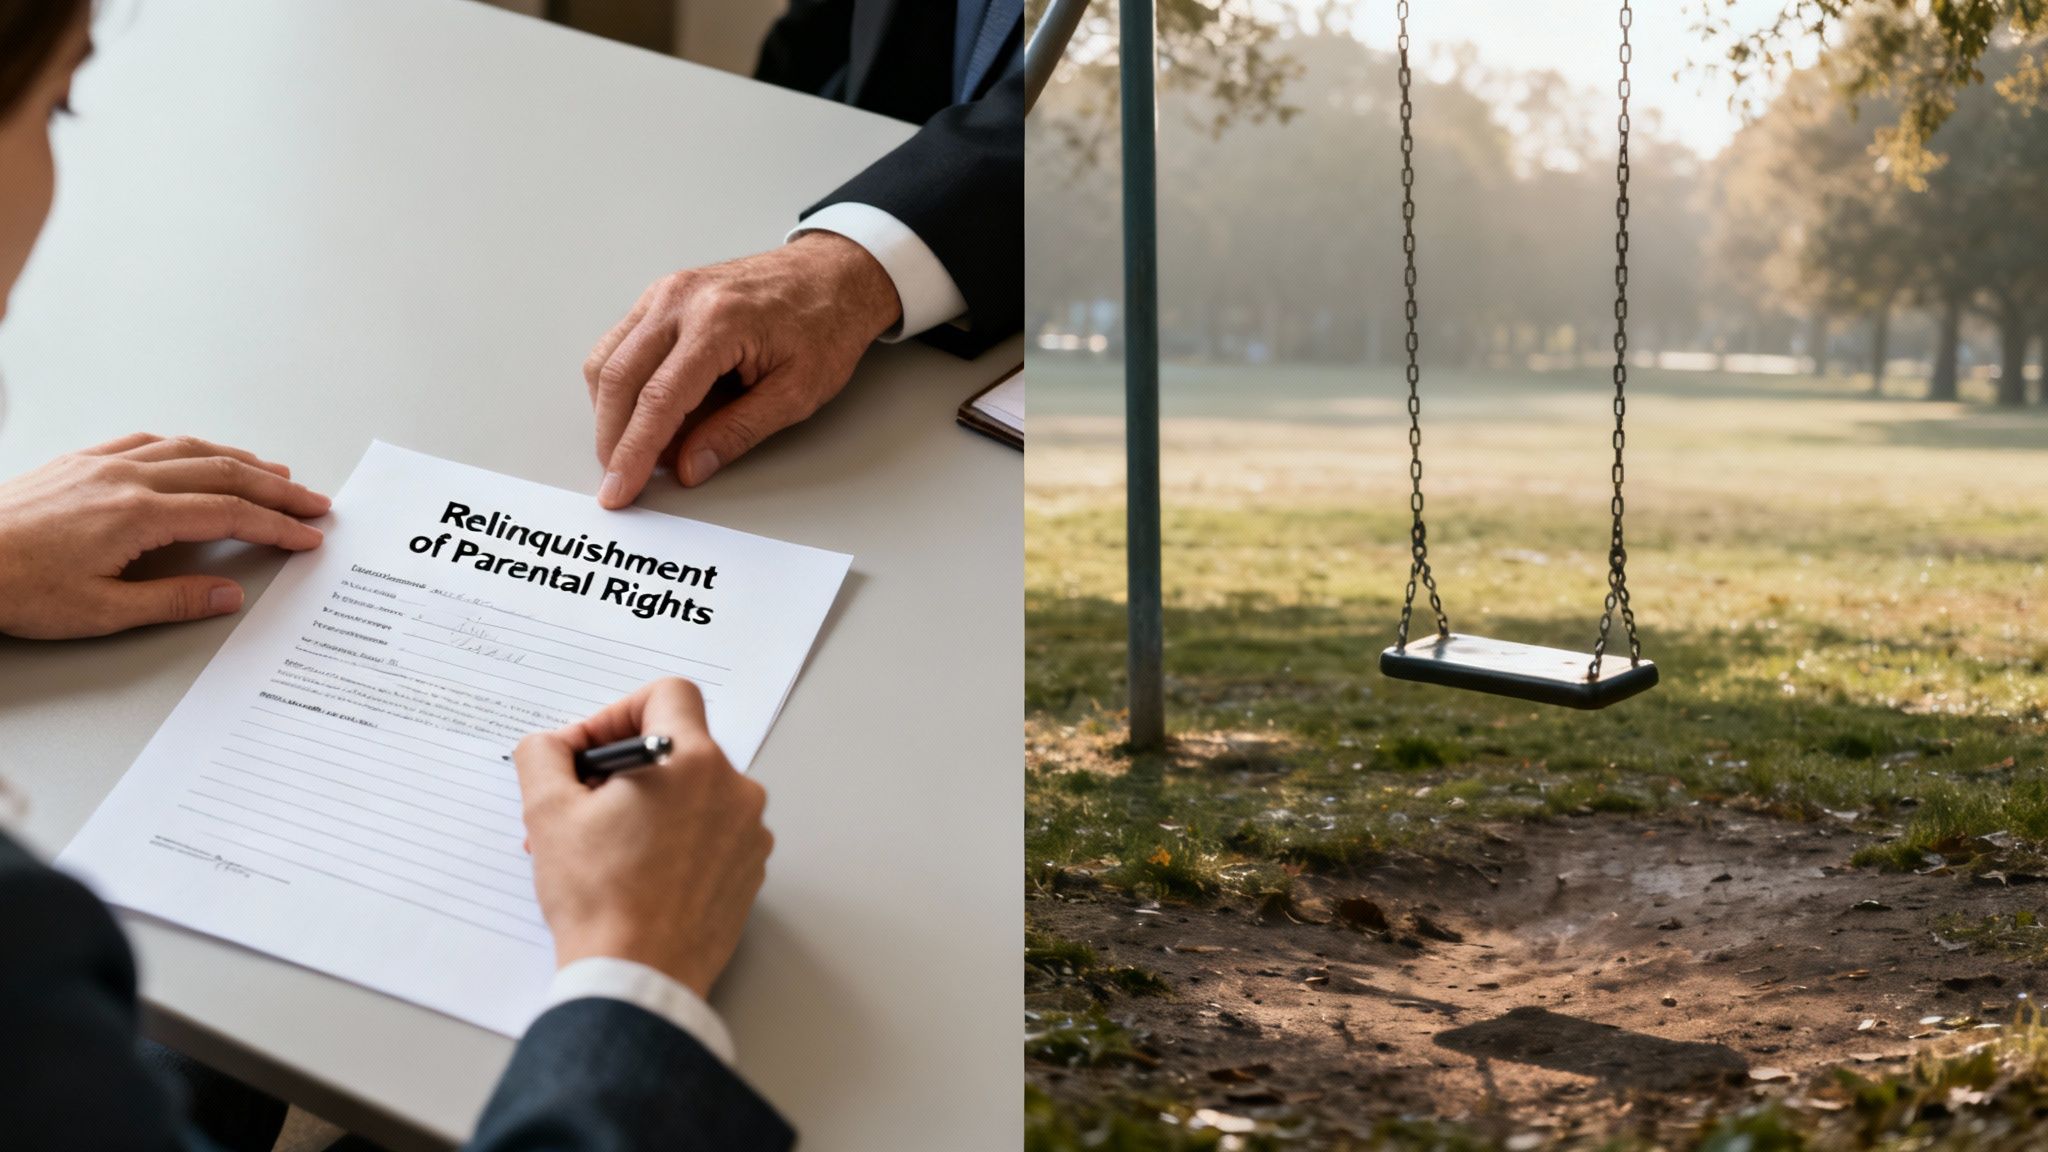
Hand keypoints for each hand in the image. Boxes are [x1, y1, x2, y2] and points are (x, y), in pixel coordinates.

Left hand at [0, 434, 328, 638]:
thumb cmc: (16, 588)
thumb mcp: (100, 612)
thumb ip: (172, 601)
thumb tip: (228, 595)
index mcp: (136, 515)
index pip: (228, 513)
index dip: (276, 524)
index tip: (307, 534)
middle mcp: (125, 479)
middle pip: (221, 473)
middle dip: (275, 488)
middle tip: (312, 501)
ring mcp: (100, 464)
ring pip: (188, 449)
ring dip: (238, 459)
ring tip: (272, 472)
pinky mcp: (77, 462)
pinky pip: (146, 441)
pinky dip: (187, 446)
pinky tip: (197, 453)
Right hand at [515, 678, 772, 997]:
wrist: (638, 977)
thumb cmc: (600, 900)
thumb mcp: (548, 814)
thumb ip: (544, 755)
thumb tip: (551, 745)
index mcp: (692, 761)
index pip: (667, 695)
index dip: (618, 713)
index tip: (590, 752)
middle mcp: (733, 790)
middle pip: (676, 748)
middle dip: (622, 769)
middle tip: (580, 805)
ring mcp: (748, 833)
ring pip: (692, 793)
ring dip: (646, 806)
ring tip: (599, 847)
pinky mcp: (749, 870)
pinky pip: (711, 833)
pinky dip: (674, 839)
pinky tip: (635, 872)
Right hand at [583, 231, 901, 506]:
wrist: (833, 275)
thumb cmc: (825, 325)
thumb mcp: (796, 392)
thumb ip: (739, 432)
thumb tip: (689, 466)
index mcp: (719, 323)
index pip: (658, 400)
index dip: (633, 453)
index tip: (619, 489)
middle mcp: (681, 300)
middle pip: (617, 379)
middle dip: (611, 439)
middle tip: (618, 480)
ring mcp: (666, 293)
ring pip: (606, 360)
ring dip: (609, 413)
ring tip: (631, 450)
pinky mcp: (661, 296)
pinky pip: (619, 344)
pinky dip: (618, 384)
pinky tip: (638, 412)